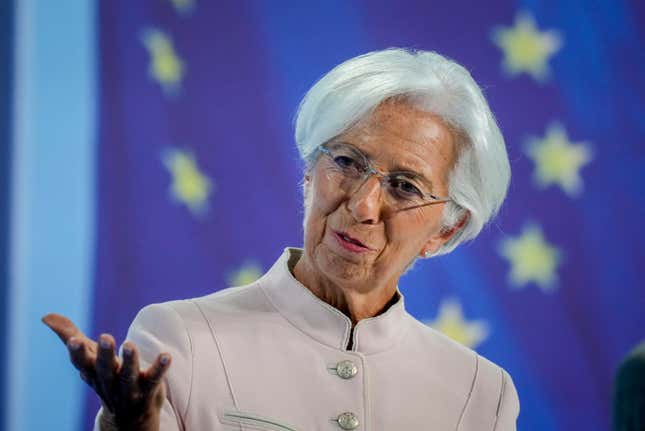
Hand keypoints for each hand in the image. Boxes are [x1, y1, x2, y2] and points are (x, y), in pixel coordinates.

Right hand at [42, 313, 171, 430]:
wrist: (127, 419)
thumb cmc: (105, 379)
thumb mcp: (88, 358)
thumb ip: (69, 335)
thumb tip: (46, 316)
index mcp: (92, 373)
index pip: (82, 363)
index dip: (77, 353)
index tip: (74, 339)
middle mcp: (109, 382)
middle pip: (105, 369)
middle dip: (104, 354)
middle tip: (104, 337)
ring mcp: (129, 389)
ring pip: (128, 375)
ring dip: (129, 361)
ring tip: (129, 344)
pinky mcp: (149, 391)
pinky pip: (155, 379)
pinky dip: (160, 368)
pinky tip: (166, 355)